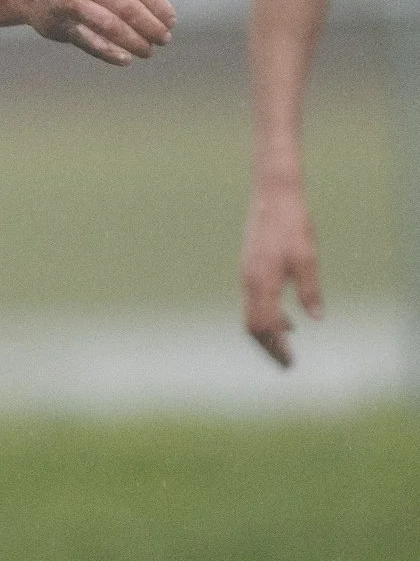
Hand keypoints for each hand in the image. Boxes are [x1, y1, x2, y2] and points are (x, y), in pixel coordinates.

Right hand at [16, 0, 175, 64]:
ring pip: (109, 25)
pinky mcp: (59, 25)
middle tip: (163, 39)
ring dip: (134, 41)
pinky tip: (125, 59)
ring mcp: (70, 3)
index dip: (159, 6)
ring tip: (148, 50)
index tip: (170, 21)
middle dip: (151, 26)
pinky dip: (108, 52)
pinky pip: (88, 41)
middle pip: (127, 6)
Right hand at [240, 179, 323, 366]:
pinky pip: (252, 301)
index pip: (264, 327)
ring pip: (250, 314)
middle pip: (252, 326)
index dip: (277, 347)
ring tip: (288, 341)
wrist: (272, 197)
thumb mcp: (307, 259)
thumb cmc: (293, 226)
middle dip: (268, 346)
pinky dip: (265, 315)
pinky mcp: (249, 269)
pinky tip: (284, 316)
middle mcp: (249, 282)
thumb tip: (315, 318)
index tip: (290, 363)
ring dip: (267, 331)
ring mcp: (246, 275)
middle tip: (286, 361)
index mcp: (262, 283)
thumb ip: (309, 290)